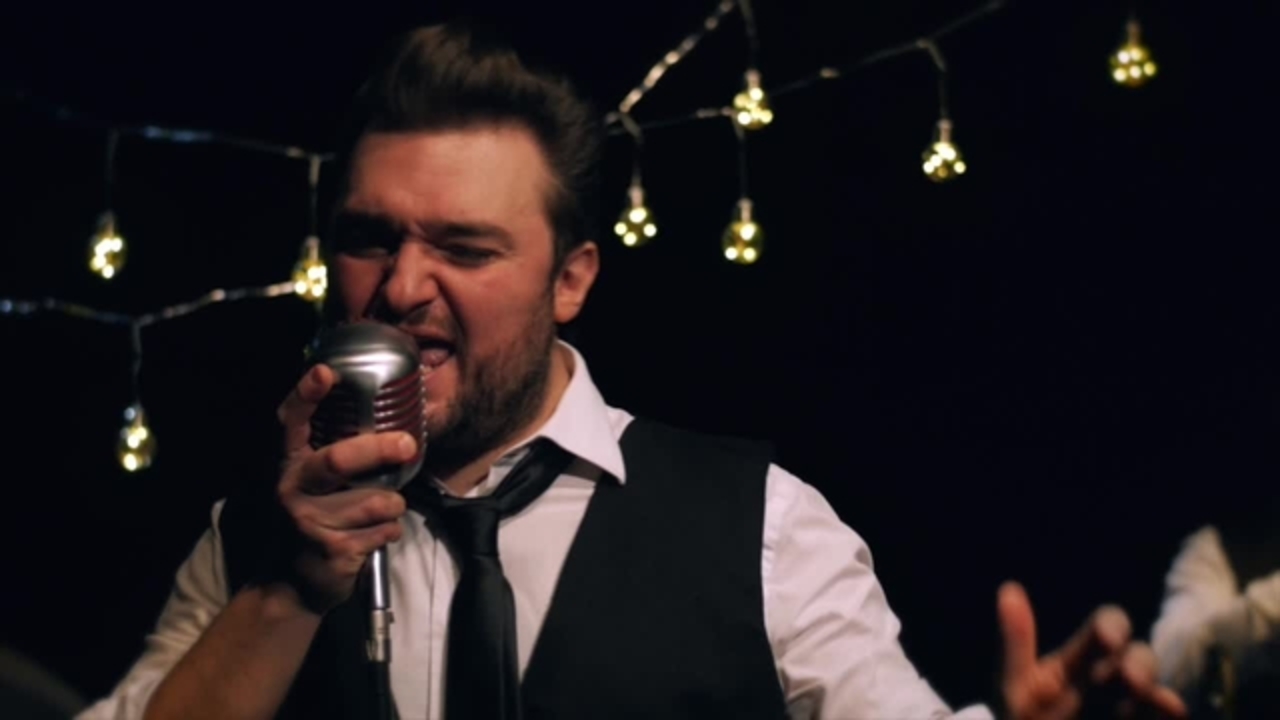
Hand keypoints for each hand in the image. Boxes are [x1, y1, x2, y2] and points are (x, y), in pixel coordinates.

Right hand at [271, 363, 415, 613]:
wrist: (290, 585)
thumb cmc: (312, 521)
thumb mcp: (310, 485)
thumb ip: (334, 455)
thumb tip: (390, 426)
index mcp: (288, 464)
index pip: (290, 422)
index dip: (306, 394)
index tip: (326, 371)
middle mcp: (292, 488)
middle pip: (338, 460)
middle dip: (377, 449)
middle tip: (407, 444)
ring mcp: (309, 522)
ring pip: (376, 500)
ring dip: (392, 505)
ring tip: (381, 511)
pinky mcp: (332, 551)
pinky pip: (384, 530)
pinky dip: (389, 531)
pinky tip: (371, 537)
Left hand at [997, 581, 1186, 719]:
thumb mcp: (1012, 687)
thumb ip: (1016, 643)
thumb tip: (1009, 587)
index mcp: (1079, 660)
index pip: (1106, 627)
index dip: (1112, 626)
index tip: (1108, 640)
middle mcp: (1110, 681)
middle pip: (1138, 658)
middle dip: (1140, 665)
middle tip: (1131, 680)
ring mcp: (1129, 709)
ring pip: (1154, 694)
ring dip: (1152, 696)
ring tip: (1130, 705)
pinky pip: (1162, 718)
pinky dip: (1165, 714)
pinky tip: (1170, 712)